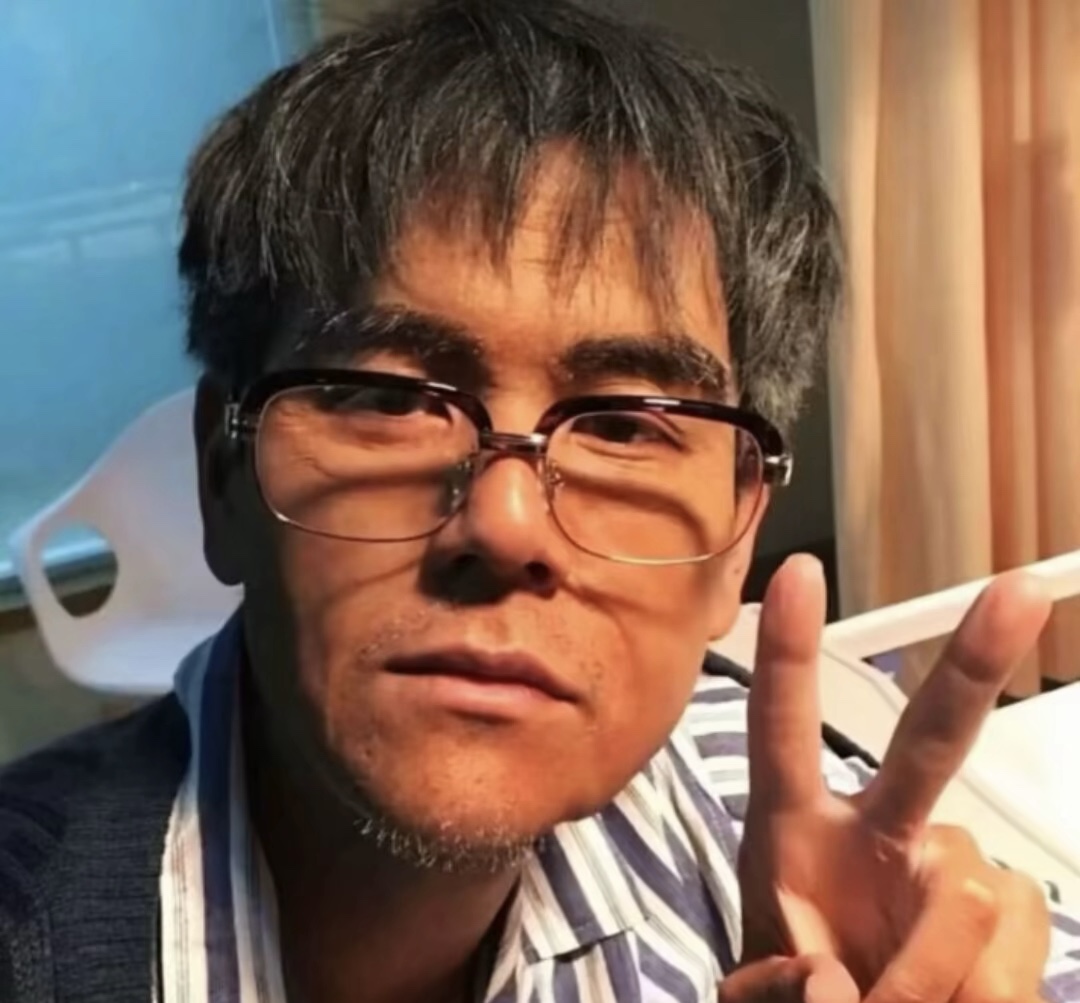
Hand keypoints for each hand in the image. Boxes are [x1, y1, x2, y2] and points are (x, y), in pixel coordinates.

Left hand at [737, 556, 1052, 1002]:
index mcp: (795, 828)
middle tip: (1023, 591)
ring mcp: (949, 867)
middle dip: (974, 664)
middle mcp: (880, 826)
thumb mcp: (761, 994)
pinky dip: (989, 995)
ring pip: (967, 891)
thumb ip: (778, 987)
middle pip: (930, 739)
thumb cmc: (802, 993)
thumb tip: (836, 982)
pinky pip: (1022, 940)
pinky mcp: (1013, 915)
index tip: (799, 571)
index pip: (783, 729)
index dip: (790, 652)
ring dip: (931, 975)